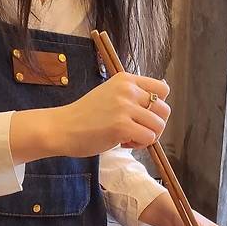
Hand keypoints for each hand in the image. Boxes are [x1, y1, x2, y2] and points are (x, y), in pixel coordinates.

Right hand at [10, 73, 170, 163]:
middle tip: (137, 132)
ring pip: (158, 126)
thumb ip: (131, 97)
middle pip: (164, 110)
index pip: (162, 89)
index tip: (143, 116)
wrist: (63, 128)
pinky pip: (149, 138)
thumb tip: (158, 105)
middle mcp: (128, 90)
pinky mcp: (122, 126)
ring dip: (147, 137)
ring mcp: (125, 108)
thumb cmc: (85, 117)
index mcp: (126, 80)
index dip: (158, 107)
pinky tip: (123, 143)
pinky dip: (140, 145)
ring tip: (129, 138)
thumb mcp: (110, 95)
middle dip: (155, 125)